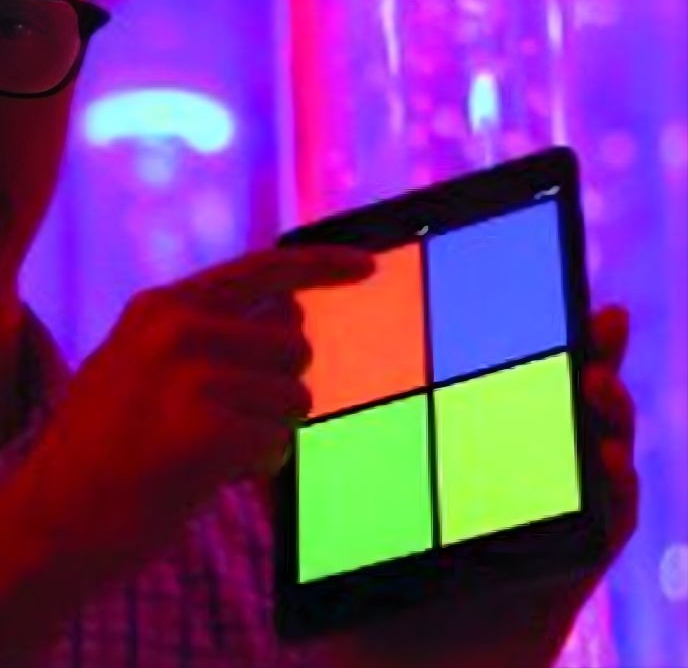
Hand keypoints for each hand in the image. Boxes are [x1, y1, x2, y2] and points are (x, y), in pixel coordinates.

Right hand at [0, 245, 374, 661]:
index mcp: (163, 305)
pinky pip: (278, 444)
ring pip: (296, 397)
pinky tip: (206, 476)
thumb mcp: (143, 364)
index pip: (264, 269)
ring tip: (207, 448)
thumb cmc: (102, 447)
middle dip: (277, 388)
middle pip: (294, 345)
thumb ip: (213, 331)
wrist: (43, 523)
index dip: (321, 265)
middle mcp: (179, 326)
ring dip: (267, 430)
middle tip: (224, 420)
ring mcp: (192, 374)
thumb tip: (294, 313)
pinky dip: (256, 466)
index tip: (366, 265)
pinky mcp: (208, 429)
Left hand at [319, 305, 638, 667]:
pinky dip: (618, 487)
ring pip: (597, 446)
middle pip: (561, 400)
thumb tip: (267, 399)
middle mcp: (513, 469)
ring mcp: (546, 511)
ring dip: (610, 408)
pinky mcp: (572, 561)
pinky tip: (605, 460)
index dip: (525, 336)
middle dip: (589, 355)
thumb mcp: (329, 511)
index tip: (532, 294)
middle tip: (598, 317)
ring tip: (595, 380)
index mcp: (466, 446)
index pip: (501, 378)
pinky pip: (610, 519)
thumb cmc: (362, 591)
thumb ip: (301, 461)